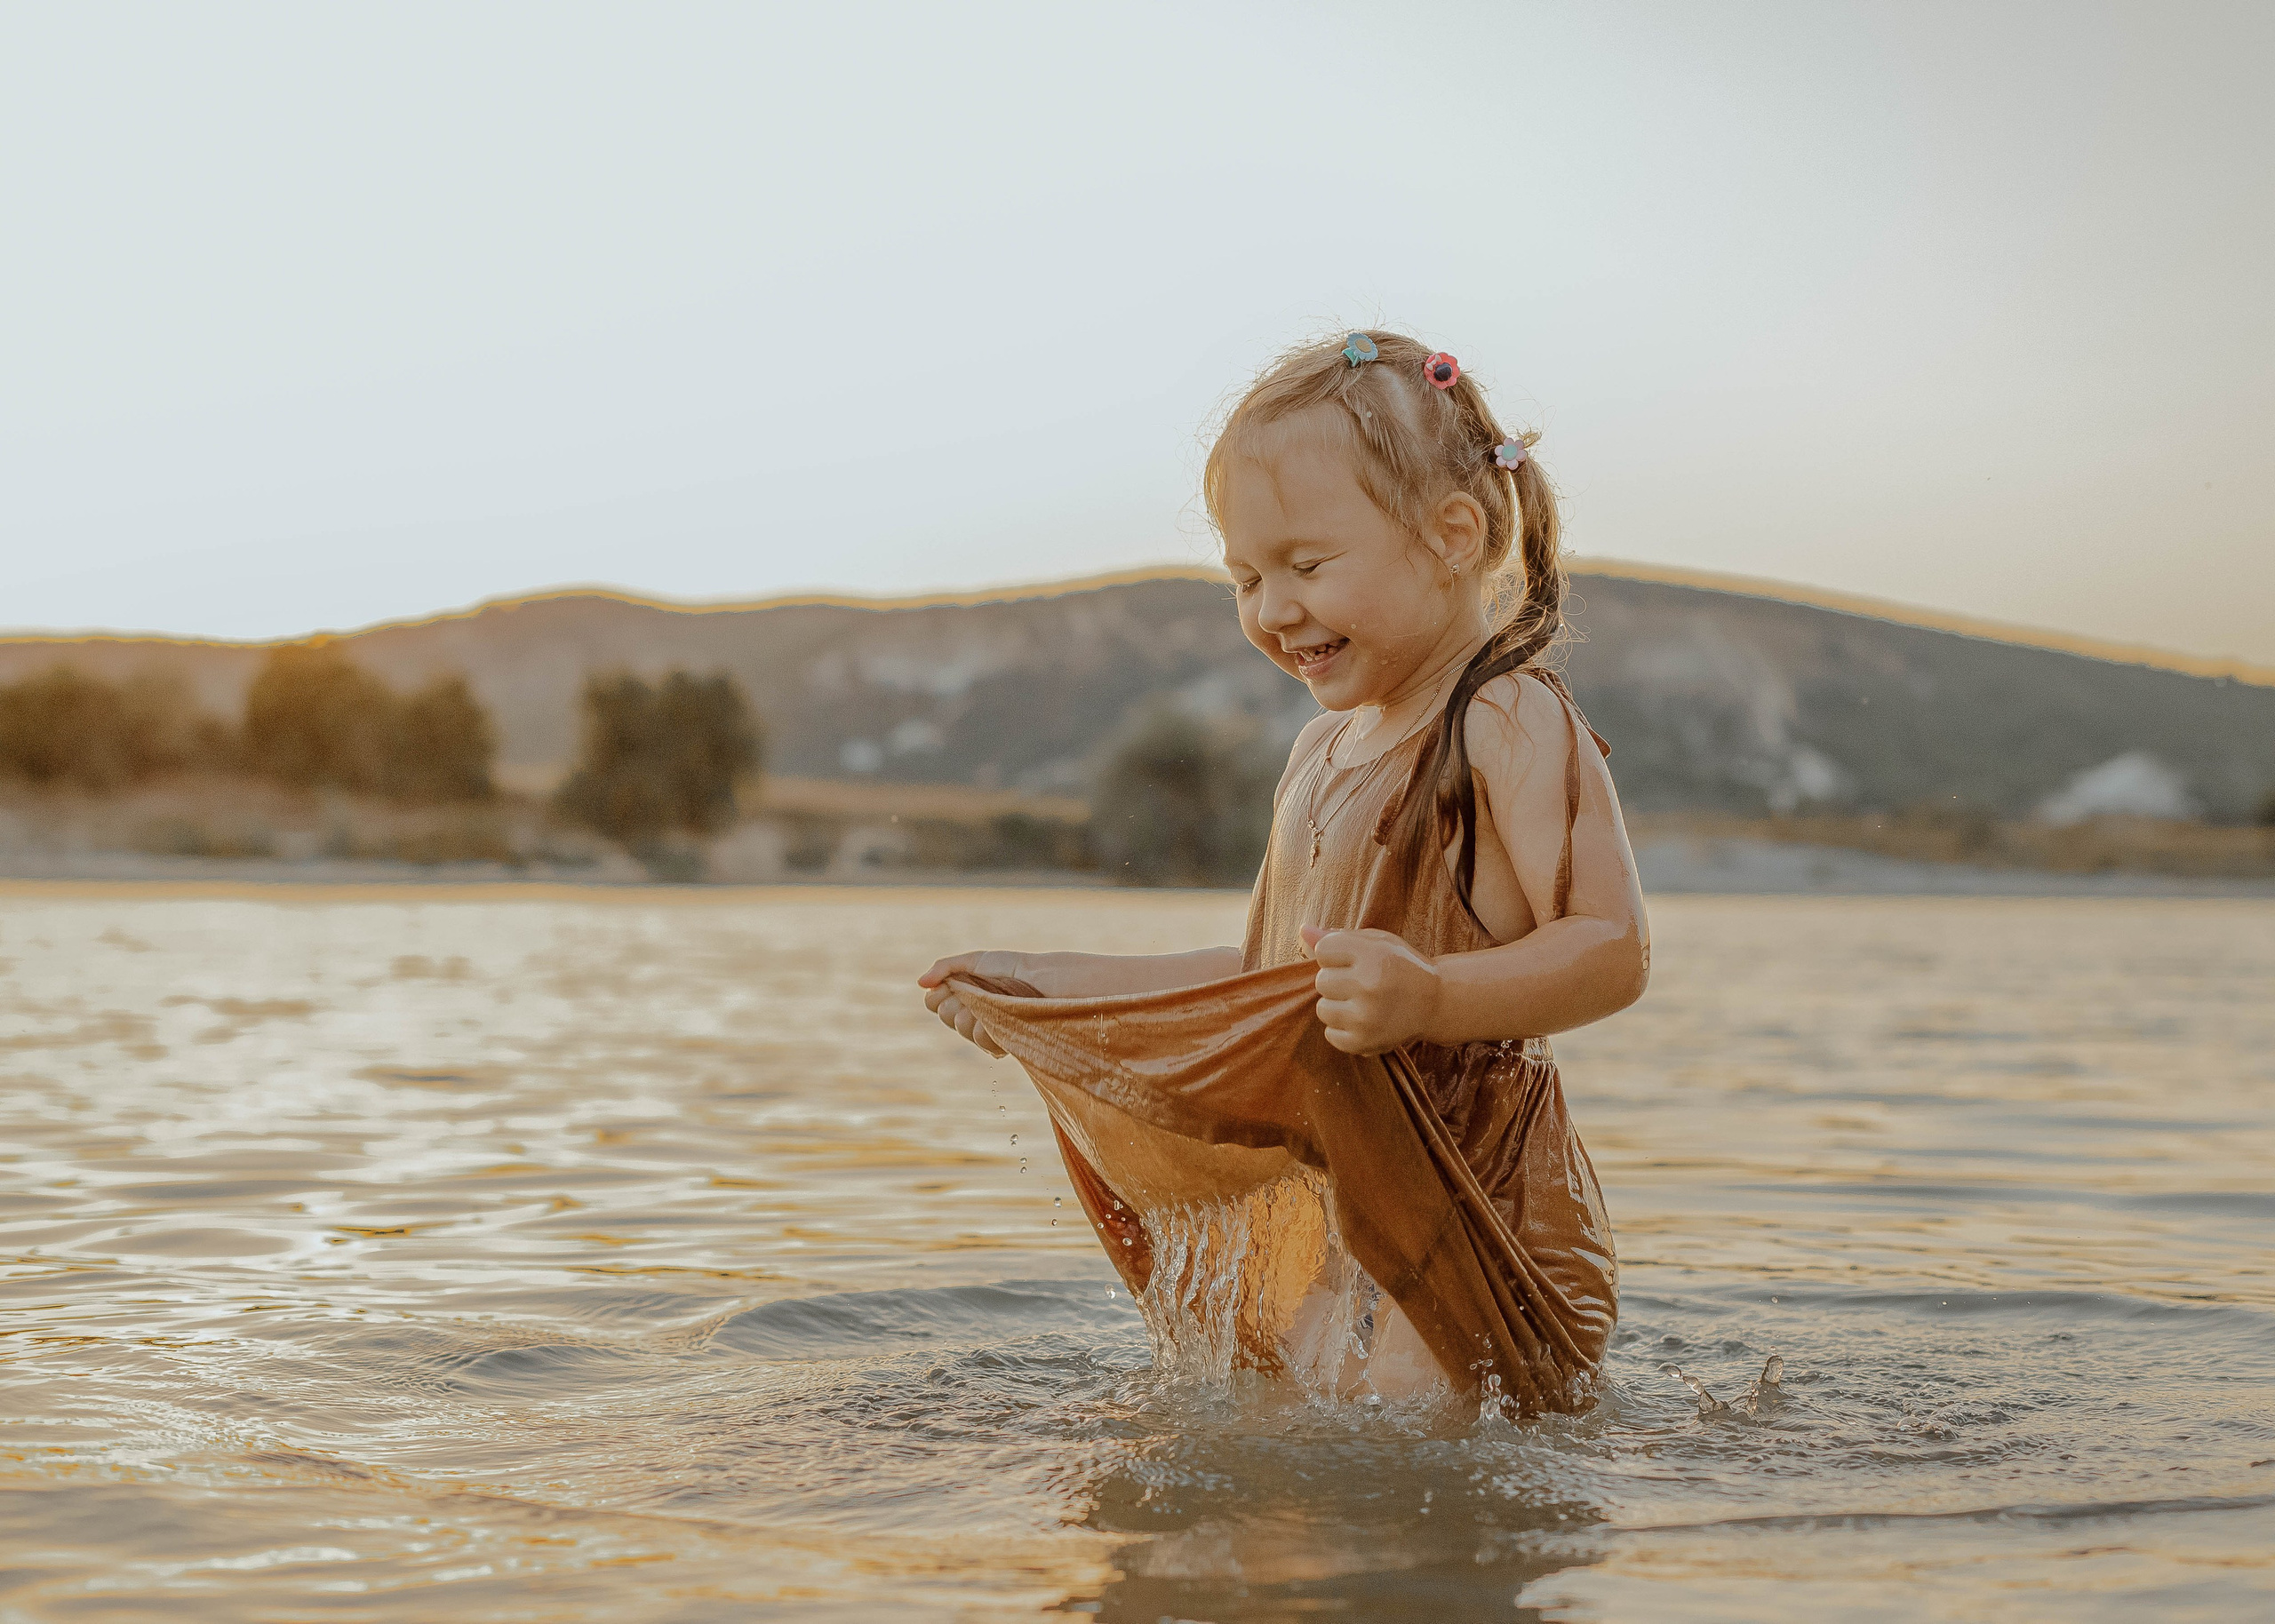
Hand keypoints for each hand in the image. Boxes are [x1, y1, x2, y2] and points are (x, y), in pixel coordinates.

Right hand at [917, 950, 1025, 1056]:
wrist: (1041, 979)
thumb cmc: (1010, 968)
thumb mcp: (975, 960)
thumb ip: (945, 968)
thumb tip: (920, 983)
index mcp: (961, 995)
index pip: (934, 1003)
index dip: (940, 994)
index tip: (953, 984)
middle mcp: (970, 1014)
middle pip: (944, 1015)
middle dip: (957, 1000)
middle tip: (975, 990)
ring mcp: (985, 1029)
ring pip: (961, 1028)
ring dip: (972, 1012)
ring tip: (990, 1001)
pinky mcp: (1001, 1041)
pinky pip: (981, 1040)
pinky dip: (986, 1027)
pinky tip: (999, 1017)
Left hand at [1302, 925, 1441, 1054]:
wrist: (1435, 1002)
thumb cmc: (1400, 966)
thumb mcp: (1377, 941)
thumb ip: (1338, 936)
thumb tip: (1303, 930)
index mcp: (1372, 955)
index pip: (1323, 951)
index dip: (1336, 955)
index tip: (1355, 960)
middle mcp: (1369, 985)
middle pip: (1321, 981)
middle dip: (1337, 981)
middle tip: (1363, 983)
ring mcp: (1367, 1017)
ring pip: (1322, 1010)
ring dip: (1337, 1006)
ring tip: (1362, 1002)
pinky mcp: (1365, 1042)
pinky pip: (1331, 1035)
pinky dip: (1343, 1030)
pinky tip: (1363, 1021)